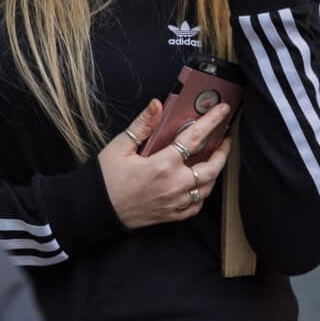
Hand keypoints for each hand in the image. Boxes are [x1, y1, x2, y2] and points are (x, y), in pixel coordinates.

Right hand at [99, 98, 233, 229]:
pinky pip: (195, 207)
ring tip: (215, 159)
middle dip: (222, 152)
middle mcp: (173, 185)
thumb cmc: (106, 178)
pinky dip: (202, 194)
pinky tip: (199, 185)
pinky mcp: (170, 216)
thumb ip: (142, 125)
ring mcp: (174, 203)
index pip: (194, 138)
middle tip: (224, 140)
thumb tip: (157, 104)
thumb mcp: (120, 146)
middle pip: (211, 168)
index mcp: (162, 165)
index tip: (224, 110)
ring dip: (214, 173)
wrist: (95, 209)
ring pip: (206, 188)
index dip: (212, 121)